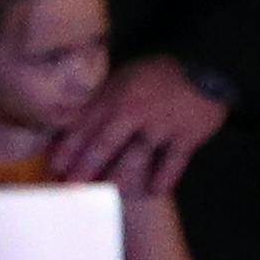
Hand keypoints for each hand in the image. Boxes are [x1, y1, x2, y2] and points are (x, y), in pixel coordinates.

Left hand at [50, 53, 228, 194]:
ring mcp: (161, 126)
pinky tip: (154, 191)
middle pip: (105, 144)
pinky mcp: (188, 136)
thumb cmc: (157, 73)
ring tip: (106, 193)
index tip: (54, 166)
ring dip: (120, 177)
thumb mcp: (122, 77)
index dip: (68, 147)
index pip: (86, 125)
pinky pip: (175, 161)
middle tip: (71, 187)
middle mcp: (134, 113)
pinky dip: (165, 177)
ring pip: (136, 156)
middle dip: (85, 167)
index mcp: (115, 97)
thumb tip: (69, 118)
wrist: (205, 65)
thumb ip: (100, 99)